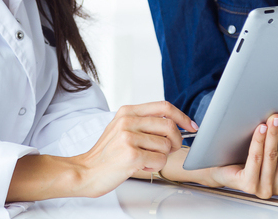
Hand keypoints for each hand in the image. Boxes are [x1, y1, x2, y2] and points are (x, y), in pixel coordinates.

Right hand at [71, 101, 196, 197]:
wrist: (86, 171)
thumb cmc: (107, 154)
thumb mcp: (121, 129)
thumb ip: (143, 122)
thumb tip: (174, 125)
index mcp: (127, 111)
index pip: (164, 106)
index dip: (182, 116)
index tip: (191, 126)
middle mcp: (128, 121)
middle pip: (169, 126)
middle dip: (176, 141)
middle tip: (167, 150)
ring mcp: (129, 137)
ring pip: (166, 145)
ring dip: (161, 157)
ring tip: (145, 159)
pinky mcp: (131, 155)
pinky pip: (160, 160)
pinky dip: (154, 166)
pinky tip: (140, 166)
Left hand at [204, 107, 277, 198]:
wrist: (222, 169)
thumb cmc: (250, 159)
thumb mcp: (277, 154)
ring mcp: (264, 187)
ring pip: (272, 155)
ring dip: (275, 134)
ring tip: (276, 116)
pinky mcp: (248, 184)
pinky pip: (255, 159)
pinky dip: (259, 142)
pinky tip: (261, 128)